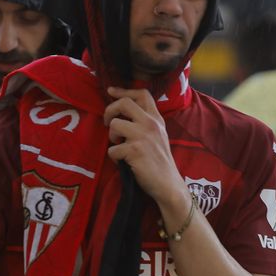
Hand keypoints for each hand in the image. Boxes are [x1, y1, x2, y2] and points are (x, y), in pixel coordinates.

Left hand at [104, 87, 189, 224]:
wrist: (168, 184)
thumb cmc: (160, 163)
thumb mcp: (159, 136)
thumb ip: (146, 123)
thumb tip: (122, 115)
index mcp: (156, 119)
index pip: (142, 94)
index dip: (123, 90)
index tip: (111, 91)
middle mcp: (150, 124)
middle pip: (124, 103)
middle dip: (110, 110)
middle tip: (107, 122)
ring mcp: (143, 136)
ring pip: (114, 125)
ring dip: (112, 137)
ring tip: (119, 147)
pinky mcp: (134, 150)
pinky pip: (112, 149)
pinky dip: (114, 158)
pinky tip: (123, 162)